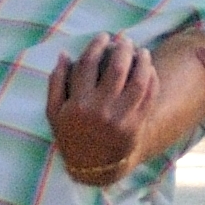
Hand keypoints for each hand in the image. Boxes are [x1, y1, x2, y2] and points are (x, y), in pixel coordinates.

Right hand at [46, 34, 156, 186]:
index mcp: (78, 104)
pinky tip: (149, 69)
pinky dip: (151, 78)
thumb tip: (63, 54)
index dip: (96, 45)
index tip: (103, 36)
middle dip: (123, 48)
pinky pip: (149, 96)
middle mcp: (100, 110)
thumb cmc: (71, 135)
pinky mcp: (137, 125)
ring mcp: (121, 118)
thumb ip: (55, 82)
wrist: (94, 167)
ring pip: (138, 80)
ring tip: (141, 51)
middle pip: (117, 67)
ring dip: (142, 60)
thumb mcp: (54, 113)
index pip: (88, 64)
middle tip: (125, 40)